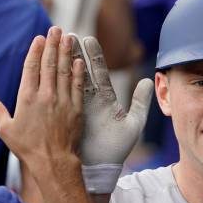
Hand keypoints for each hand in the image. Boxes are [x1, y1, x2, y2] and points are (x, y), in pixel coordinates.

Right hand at [0, 27, 83, 169]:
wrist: (53, 161)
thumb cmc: (27, 148)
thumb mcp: (6, 129)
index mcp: (27, 98)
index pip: (31, 68)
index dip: (35, 51)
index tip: (39, 38)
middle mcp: (46, 96)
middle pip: (49, 64)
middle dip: (52, 44)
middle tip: (56, 29)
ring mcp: (62, 101)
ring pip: (65, 71)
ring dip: (66, 52)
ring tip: (68, 37)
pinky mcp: (76, 109)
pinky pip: (78, 86)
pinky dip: (78, 72)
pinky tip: (79, 61)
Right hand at [70, 35, 152, 165]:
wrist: (102, 169)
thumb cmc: (116, 149)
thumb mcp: (134, 123)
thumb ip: (141, 102)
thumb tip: (149, 81)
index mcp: (104, 99)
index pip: (98, 72)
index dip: (93, 56)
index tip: (88, 39)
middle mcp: (90, 101)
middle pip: (81, 71)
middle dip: (74, 53)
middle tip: (66, 34)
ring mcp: (78, 107)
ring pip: (70, 80)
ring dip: (64, 62)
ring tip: (57, 43)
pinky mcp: (69, 116)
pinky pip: (63, 96)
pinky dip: (59, 82)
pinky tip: (53, 68)